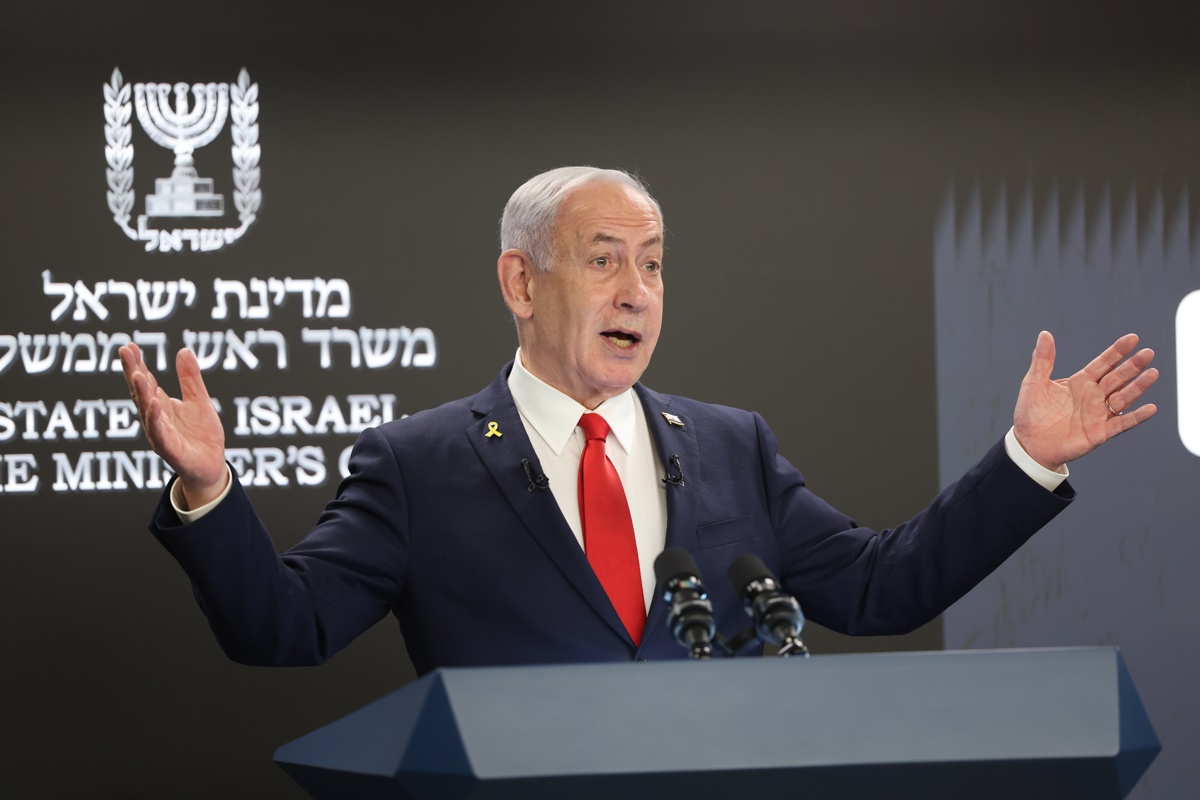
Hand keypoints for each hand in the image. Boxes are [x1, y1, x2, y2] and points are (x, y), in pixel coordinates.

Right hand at [119, 344, 227, 508]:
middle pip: (141, 393)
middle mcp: (156, 419)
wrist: (212, 466)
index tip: (129, 346)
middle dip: (133, 372)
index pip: (146, 382)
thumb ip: (190, 379)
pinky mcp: (170, 450)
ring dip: (141, 393)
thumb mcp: (199, 401)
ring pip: (147, 411)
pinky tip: (154, 403)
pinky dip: (155, 419)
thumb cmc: (202, 435)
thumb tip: (183, 350)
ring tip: (137, 374)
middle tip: (124, 351)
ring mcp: (160, 434)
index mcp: (161, 406)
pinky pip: (160, 433)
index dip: (138, 365)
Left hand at [1013, 331, 1157, 470]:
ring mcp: (1098, 414)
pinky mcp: (1100, 433)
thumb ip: (1043, 359)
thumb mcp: (1034, 382)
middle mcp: (1093, 396)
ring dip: (1138, 387)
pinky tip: (1151, 408)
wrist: (1028, 443)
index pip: (1103, 363)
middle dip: (1132, 366)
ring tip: (1152, 373)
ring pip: (1123, 398)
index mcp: (1080, 382)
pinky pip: (1122, 424)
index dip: (1117, 351)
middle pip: (1117, 378)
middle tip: (1148, 353)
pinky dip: (1136, 417)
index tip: (1133, 338)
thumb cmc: (1030, 413)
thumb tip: (1044, 334)